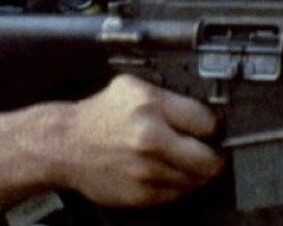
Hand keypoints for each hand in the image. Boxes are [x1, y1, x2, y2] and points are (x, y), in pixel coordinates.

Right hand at [52, 74, 224, 206]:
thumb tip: (203, 106)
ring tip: (189, 160)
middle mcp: (151, 140)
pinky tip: (169, 171)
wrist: (66, 145)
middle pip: (209, 159)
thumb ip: (169, 96)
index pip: (207, 122)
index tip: (214, 127)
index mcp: (152, 107)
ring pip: (196, 180)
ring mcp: (146, 171)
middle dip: (216, 155)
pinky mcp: (141, 195)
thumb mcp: (134, 87)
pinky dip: (179, 184)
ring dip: (198, 172)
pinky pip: (177, 194)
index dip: (214, 125)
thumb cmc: (100, 114)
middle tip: (214, 150)